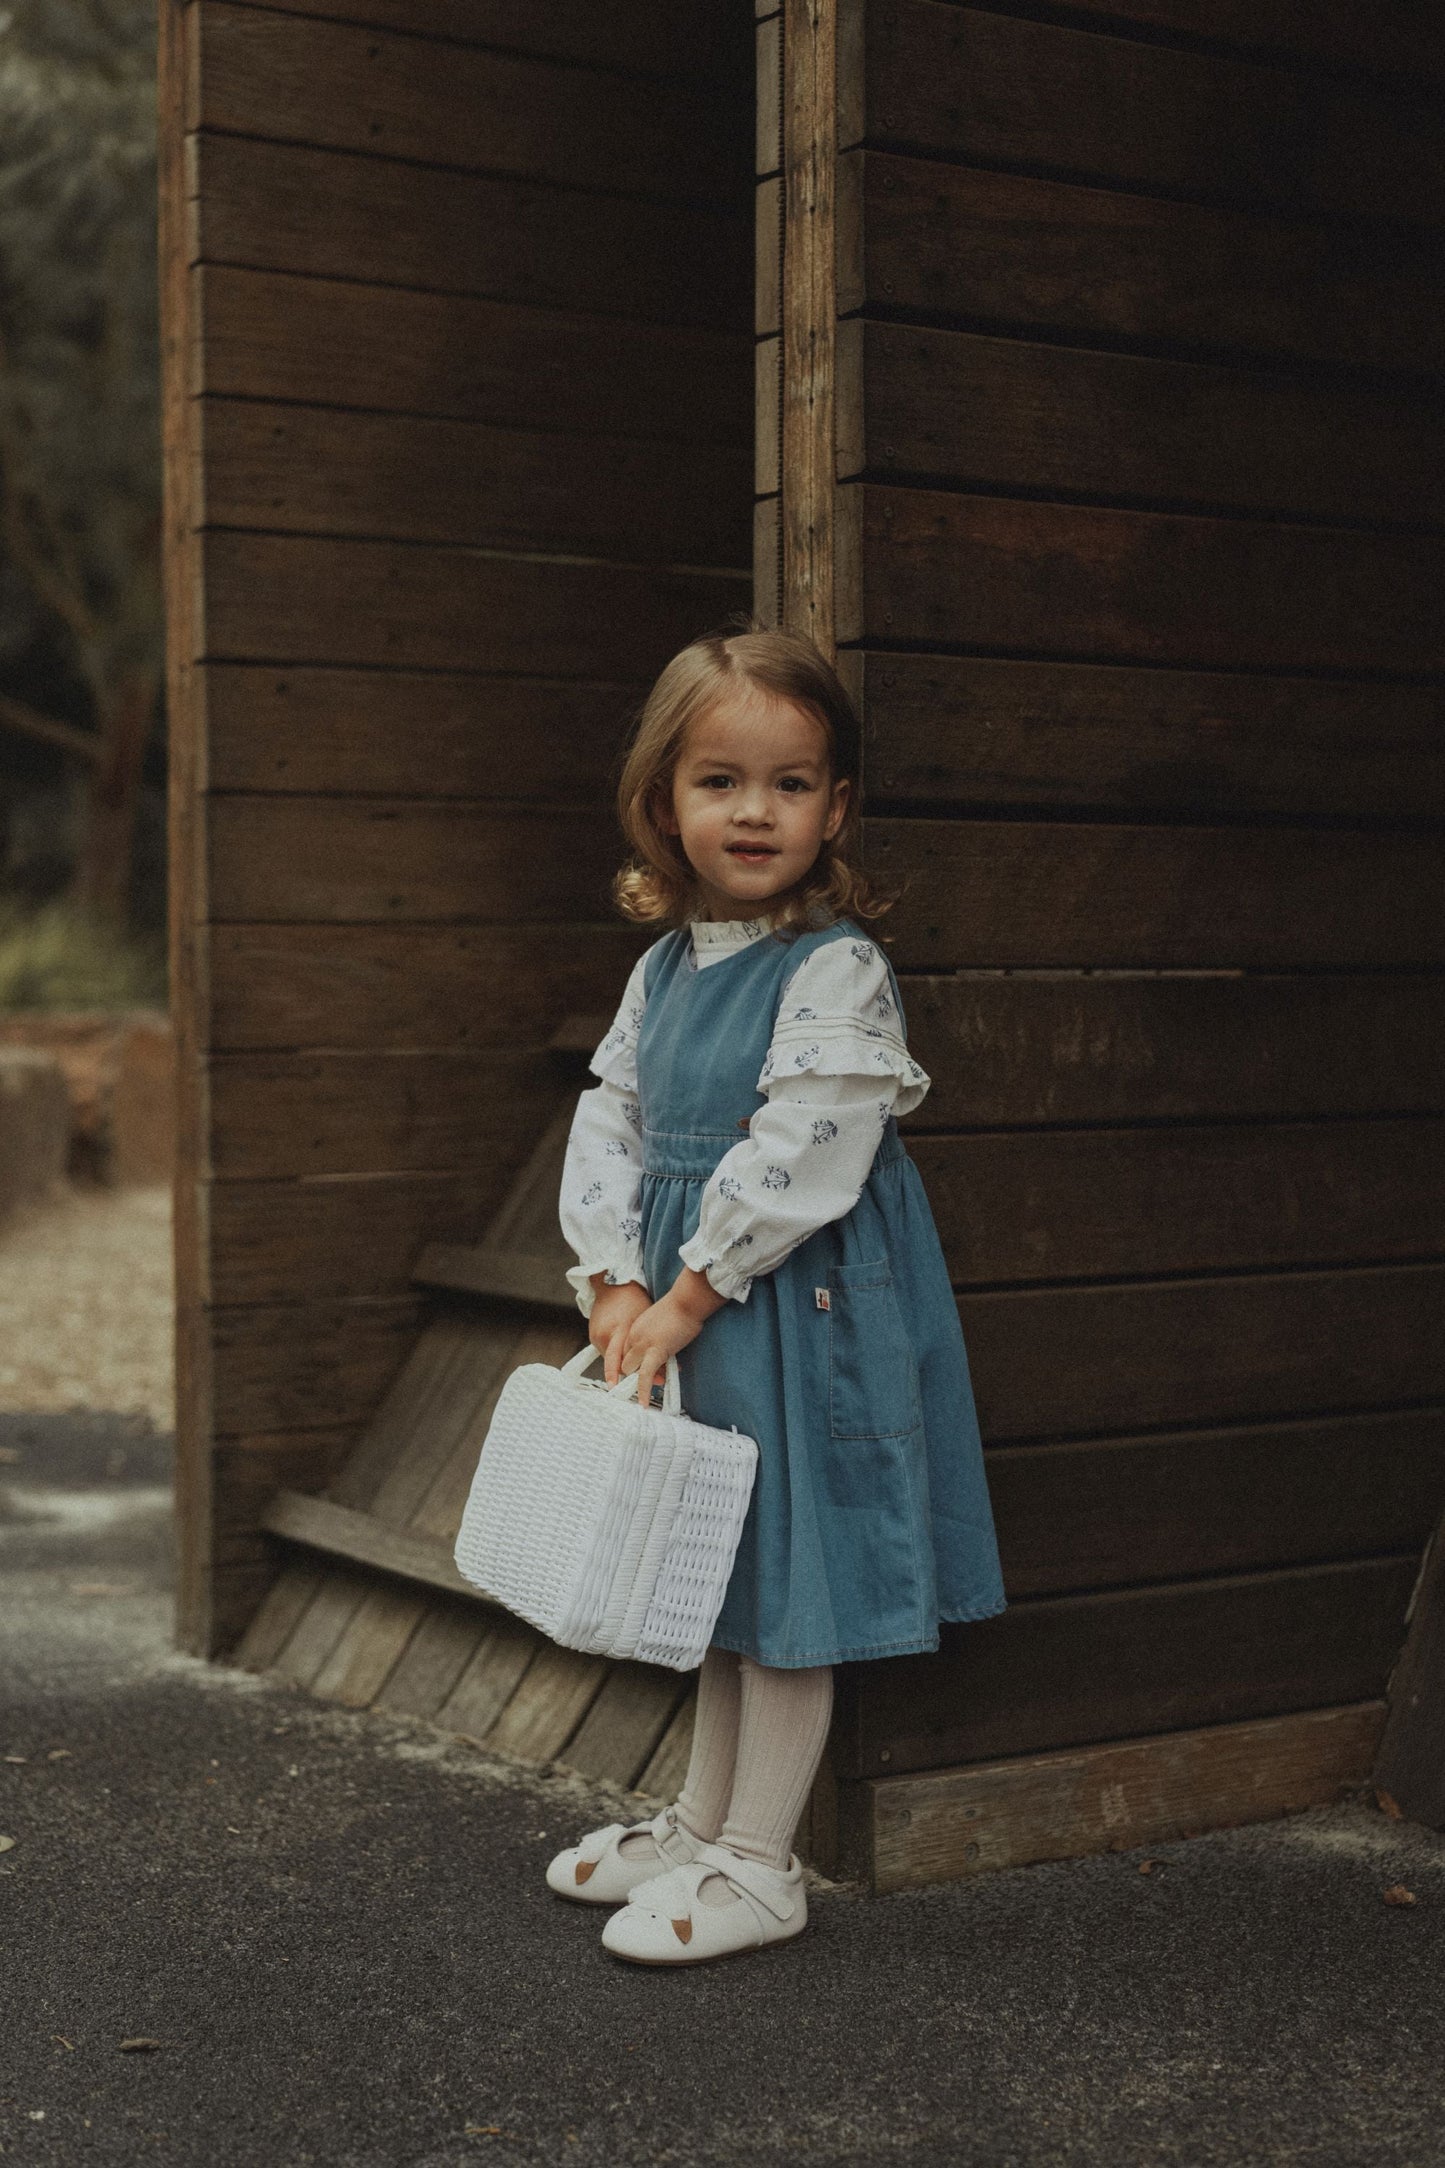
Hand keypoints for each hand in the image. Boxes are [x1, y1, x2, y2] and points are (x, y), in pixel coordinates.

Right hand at [588, 1278, 652, 1384]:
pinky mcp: (593, 1334)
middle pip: (616, 1365)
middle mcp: (606, 1335)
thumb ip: (651, 1347)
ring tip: (637, 1362)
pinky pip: (606, 1351)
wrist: (613, 1283)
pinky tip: (626, 1350)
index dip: (628, 1378)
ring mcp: (596, 1335)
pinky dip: (617, 1354)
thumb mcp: (646, 1322)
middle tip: (641, 1381)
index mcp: (620, 1329)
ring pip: (611, 1359)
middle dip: (628, 1374)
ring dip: (623, 1363)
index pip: (621, 1362)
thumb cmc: (635, 1299)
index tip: (633, 1390)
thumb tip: (662, 1372)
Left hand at [618, 1268, 727, 1408]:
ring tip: (638, 1401)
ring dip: (634, 1385)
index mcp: (635, 1328)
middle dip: (632, 1375)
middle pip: (624, 1362)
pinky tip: (644, 1403)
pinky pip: (645, 1375)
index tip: (638, 1374)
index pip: (626, 1353)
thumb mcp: (662, 1322)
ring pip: (630, 1370)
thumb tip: (666, 1348)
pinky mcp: (655, 1351)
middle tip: (644, 1386)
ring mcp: (643, 1344)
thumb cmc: (682, 1308)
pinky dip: (643, 1391)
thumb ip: (659, 1336)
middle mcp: (634, 1336)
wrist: (687, 1300)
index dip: (633, 1365)